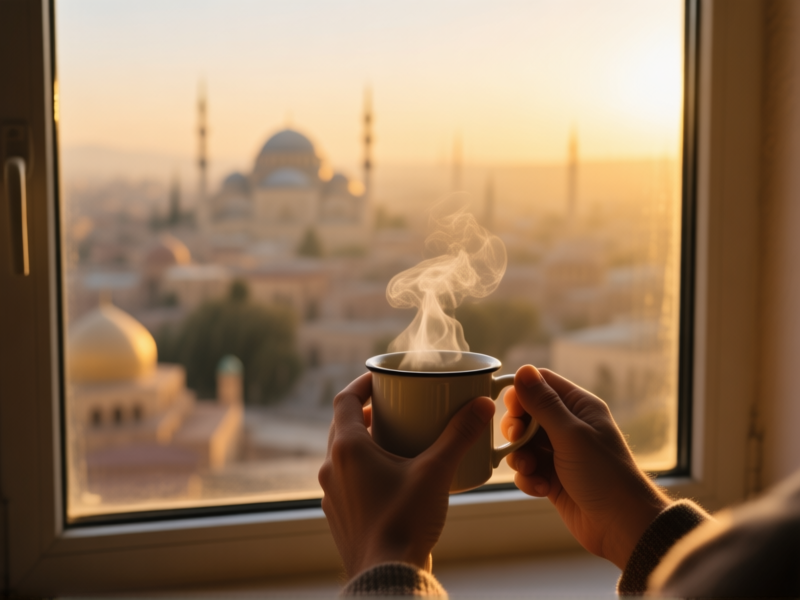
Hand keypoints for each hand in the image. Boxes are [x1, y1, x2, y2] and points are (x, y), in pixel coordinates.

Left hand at [319, 372, 494, 577]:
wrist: (386, 577)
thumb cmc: (405, 523)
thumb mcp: (436, 472)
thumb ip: (459, 436)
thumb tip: (482, 404)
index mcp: (347, 449)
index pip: (344, 399)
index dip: (362, 383)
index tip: (381, 379)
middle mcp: (332, 468)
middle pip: (343, 425)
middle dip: (367, 412)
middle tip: (394, 407)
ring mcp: (332, 494)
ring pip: (343, 455)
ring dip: (365, 441)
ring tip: (396, 440)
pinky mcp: (340, 515)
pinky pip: (347, 480)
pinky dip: (364, 469)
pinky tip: (392, 478)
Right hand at [501, 366, 669, 569]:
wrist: (621, 526)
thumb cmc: (605, 475)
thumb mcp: (571, 435)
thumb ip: (543, 403)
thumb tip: (523, 370)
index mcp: (579, 407)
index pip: (541, 384)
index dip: (521, 393)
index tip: (512, 410)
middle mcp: (568, 426)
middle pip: (526, 413)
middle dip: (516, 429)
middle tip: (516, 441)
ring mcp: (559, 453)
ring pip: (522, 444)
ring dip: (520, 457)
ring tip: (531, 470)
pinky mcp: (552, 477)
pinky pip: (527, 469)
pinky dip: (528, 478)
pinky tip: (541, 489)